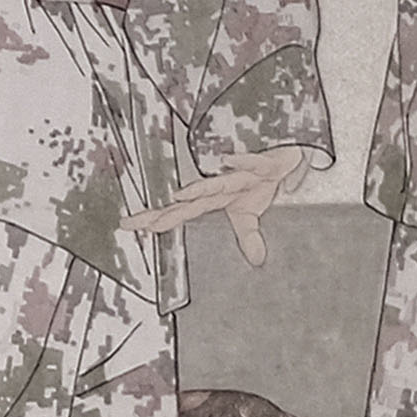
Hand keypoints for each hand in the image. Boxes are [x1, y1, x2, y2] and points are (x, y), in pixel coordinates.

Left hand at [122, 144, 312, 270]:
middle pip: (189, 201)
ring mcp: (241, 175)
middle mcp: (222, 186)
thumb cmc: (262, 179)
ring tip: (178, 196)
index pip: (181, 212)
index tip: (130, 226)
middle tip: (137, 220)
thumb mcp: (252, 213)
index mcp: (215, 199)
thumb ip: (248, 237)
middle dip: (164, 212)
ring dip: (198, 189)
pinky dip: (240, 161)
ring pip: (216, 183)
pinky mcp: (263, 165)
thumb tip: (255, 260)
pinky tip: (227, 159)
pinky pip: (251, 163)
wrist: (286, 156)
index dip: (157, 220)